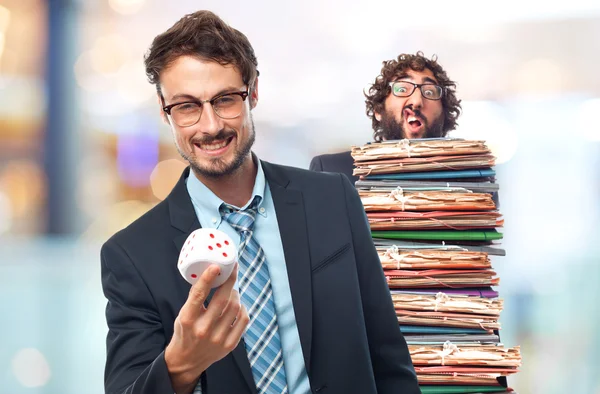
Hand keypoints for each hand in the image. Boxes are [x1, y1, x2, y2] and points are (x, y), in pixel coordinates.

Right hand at [165, 263, 247, 392]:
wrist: (187, 361)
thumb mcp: (183, 314)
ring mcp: (218, 338)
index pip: (199, 295)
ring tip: (231, 291)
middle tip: (232, 271)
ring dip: (235, 294)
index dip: (208, 278)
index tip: (216, 266)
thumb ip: (195, 297)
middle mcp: (203, 329)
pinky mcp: (230, 345)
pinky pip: (244, 319)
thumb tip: (209, 274)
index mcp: (188, 319)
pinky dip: (242, 308)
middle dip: (230, 281)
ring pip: (235, 307)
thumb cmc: (185, 332)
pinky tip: (237, 306)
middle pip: (222, 299)